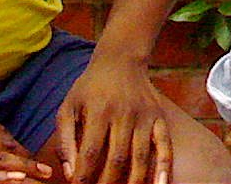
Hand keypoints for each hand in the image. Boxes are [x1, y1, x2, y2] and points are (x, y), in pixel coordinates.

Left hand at [55, 56, 171, 183]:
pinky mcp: (159, 116)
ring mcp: (145, 115)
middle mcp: (124, 113)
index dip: (83, 177)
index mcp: (98, 110)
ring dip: (133, 183)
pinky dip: (164, 167)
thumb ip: (65, 140)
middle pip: (117, 159)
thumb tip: (70, 173)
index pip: (90, 153)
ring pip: (141, 157)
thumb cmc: (89, 88)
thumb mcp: (68, 107)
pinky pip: (165, 145)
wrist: (121, 59)